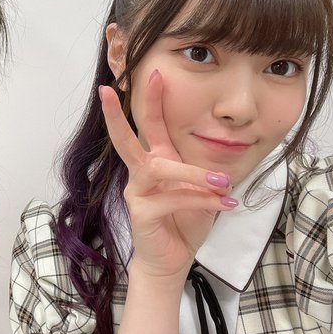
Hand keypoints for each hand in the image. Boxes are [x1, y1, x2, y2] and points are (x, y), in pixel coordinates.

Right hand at [100, 70, 236, 279]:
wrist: (171, 260)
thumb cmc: (183, 222)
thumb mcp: (197, 191)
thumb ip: (201, 174)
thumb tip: (223, 166)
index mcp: (155, 161)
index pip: (150, 126)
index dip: (152, 100)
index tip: (156, 73)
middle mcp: (141, 173)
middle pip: (124, 139)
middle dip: (115, 114)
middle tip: (107, 89)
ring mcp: (137, 192)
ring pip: (158, 169)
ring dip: (192, 173)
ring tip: (223, 180)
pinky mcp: (142, 213)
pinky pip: (174, 200)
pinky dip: (202, 201)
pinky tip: (225, 205)